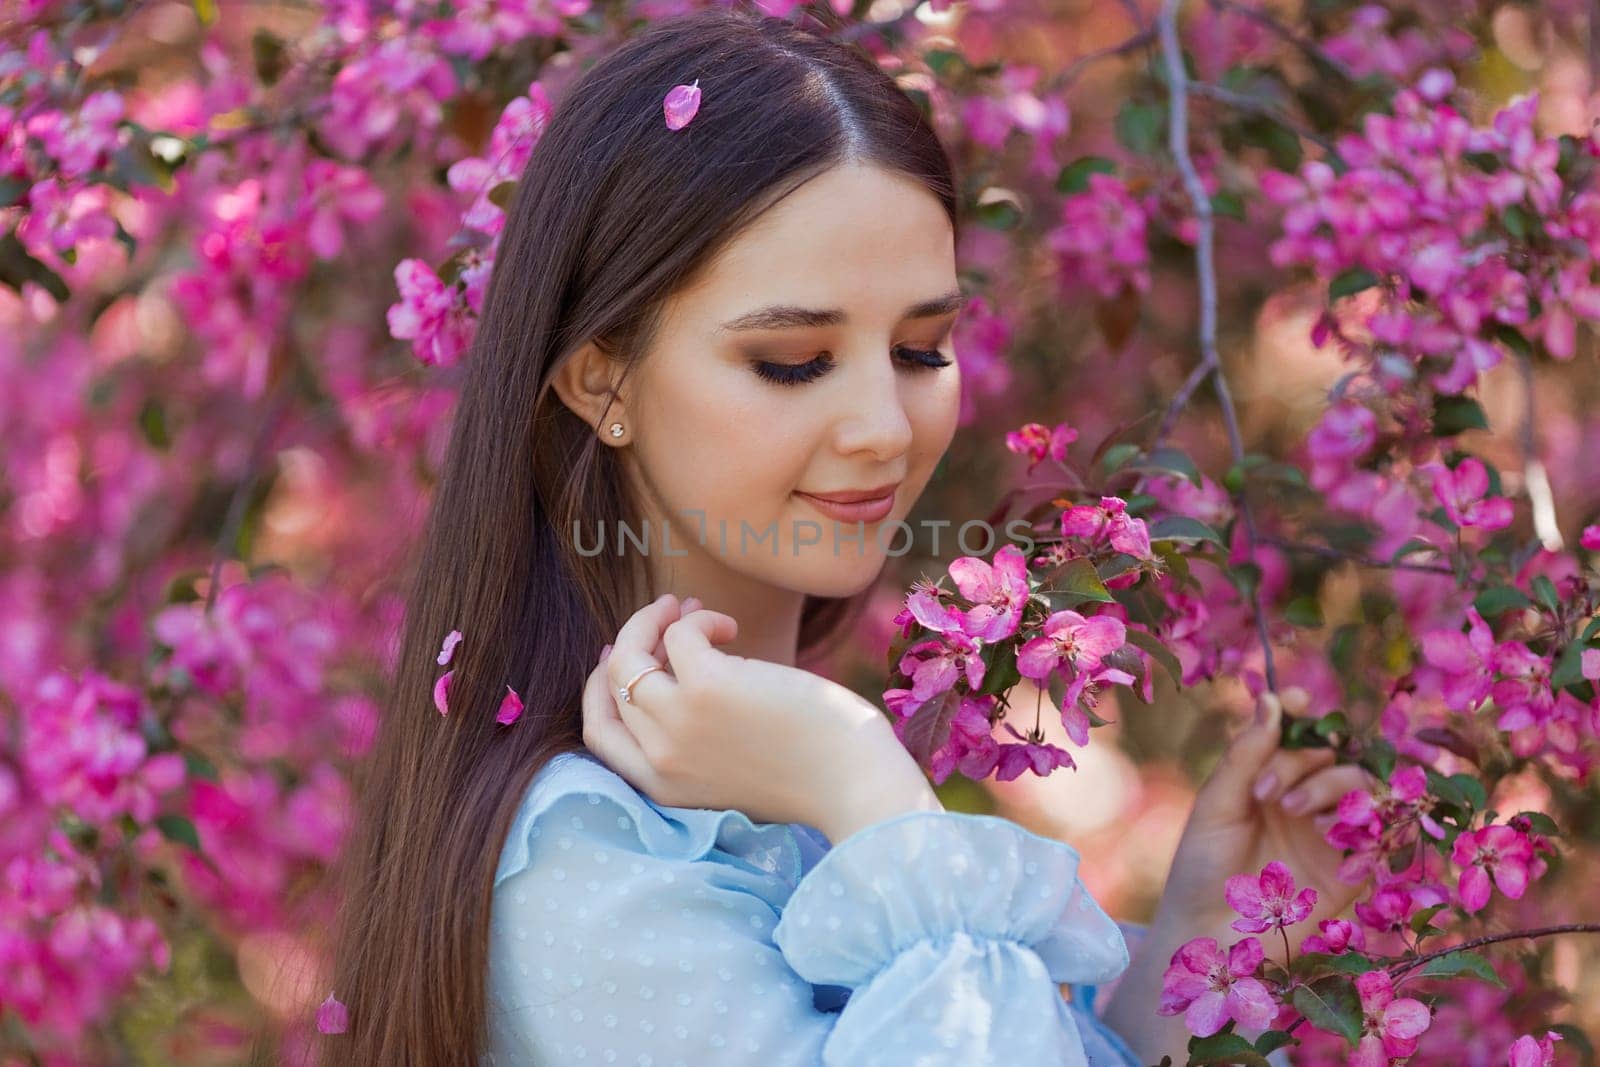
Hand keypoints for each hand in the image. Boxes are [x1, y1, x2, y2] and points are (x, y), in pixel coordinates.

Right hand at [580, 593, 942, 843]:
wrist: (853, 784)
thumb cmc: (810, 770)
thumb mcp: (732, 764)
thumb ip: (697, 733)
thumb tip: (672, 659)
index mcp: (664, 786)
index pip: (599, 735)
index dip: (601, 690)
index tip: (619, 656)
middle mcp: (660, 759)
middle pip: (612, 688)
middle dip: (630, 642)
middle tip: (660, 617)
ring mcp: (679, 723)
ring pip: (630, 656)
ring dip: (653, 620)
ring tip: (688, 608)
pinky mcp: (707, 687)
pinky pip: (680, 634)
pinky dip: (700, 619)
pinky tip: (733, 626)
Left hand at [1098, 690, 1374, 1060]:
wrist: (1209, 934)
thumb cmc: (1203, 869)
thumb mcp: (1217, 804)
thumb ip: (1246, 755)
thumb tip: (1271, 698)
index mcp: (1267, 780)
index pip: (1297, 734)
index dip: (1301, 712)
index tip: (1295, 699)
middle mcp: (1303, 800)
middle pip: (1329, 753)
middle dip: (1301, 760)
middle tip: (1265, 793)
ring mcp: (1330, 832)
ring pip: (1360, 783)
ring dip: (1331, 784)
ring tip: (1292, 811)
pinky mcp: (1353, 867)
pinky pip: (1379, 831)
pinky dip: (1361, 819)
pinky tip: (1327, 832)